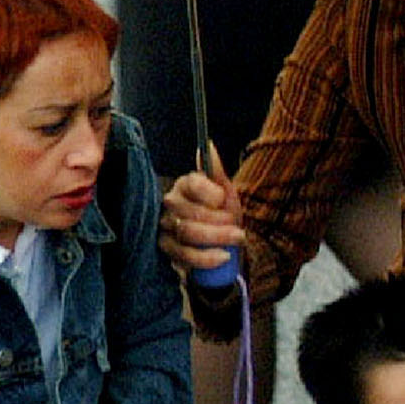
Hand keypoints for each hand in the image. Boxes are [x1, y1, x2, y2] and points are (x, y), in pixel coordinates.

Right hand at [158, 157, 244, 276]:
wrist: (220, 247)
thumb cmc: (221, 216)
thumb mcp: (226, 195)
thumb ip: (217, 173)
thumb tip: (208, 145)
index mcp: (185, 185)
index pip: (193, 184)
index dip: (212, 195)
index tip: (225, 202)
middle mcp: (170, 203)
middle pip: (191, 212)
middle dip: (220, 223)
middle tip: (239, 230)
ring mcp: (165, 226)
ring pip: (187, 233)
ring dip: (217, 238)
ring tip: (235, 240)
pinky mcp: (166, 249)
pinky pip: (183, 255)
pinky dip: (207, 258)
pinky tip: (223, 256)